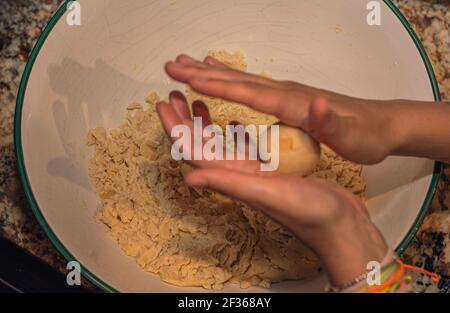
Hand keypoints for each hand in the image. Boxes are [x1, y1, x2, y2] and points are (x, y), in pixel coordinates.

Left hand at [156, 90, 387, 286]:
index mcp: (234, 177)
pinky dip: (237, 133)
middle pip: (201, 144)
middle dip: (184, 119)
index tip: (162, 102)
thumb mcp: (265, 193)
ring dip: (206, 123)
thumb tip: (188, 177)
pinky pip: (247, 149)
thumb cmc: (308, 212)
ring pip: (221, 143)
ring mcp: (254, 172)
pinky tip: (236, 122)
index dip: (175, 127)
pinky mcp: (272, 170)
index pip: (193, 150)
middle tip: (174, 94)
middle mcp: (239, 174)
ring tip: (198, 101)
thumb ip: (228, 183)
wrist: (338, 225)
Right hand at [163, 54, 399, 164]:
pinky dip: (231, 78)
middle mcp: (285, 92)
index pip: (249, 93)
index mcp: (294, 103)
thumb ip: (331, 122)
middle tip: (171, 64)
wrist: (382, 123)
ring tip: (186, 63)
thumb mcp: (352, 136)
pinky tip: (222, 75)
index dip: (218, 86)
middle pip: (237, 79)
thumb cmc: (364, 135)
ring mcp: (286, 92)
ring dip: (211, 72)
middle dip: (202, 73)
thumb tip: (315, 103)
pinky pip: (251, 85)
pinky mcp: (288, 97)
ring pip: (241, 78)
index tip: (188, 78)